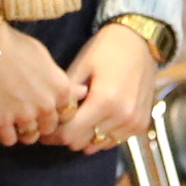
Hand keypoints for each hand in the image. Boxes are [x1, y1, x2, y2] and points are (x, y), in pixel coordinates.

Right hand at [0, 9, 78, 147]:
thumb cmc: (15, 46)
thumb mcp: (46, 60)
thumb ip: (63, 82)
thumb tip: (83, 92)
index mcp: (61, 90)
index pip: (66, 115)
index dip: (54, 113)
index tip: (42, 107)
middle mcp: (46, 105)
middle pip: (48, 128)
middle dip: (39, 123)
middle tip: (25, 113)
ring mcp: (24, 115)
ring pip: (30, 138)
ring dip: (22, 131)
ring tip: (12, 118)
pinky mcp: (0, 121)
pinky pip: (9, 141)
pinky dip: (5, 134)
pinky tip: (0, 121)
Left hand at [51, 22, 161, 153]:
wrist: (140, 40)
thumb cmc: (106, 49)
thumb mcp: (80, 67)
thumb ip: (67, 96)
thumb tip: (52, 118)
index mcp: (104, 101)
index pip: (70, 134)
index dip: (53, 134)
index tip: (45, 129)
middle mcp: (121, 116)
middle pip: (82, 142)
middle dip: (67, 136)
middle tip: (60, 124)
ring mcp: (133, 122)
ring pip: (98, 145)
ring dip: (86, 137)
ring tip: (79, 122)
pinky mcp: (141, 124)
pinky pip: (114, 141)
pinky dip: (102, 135)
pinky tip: (96, 120)